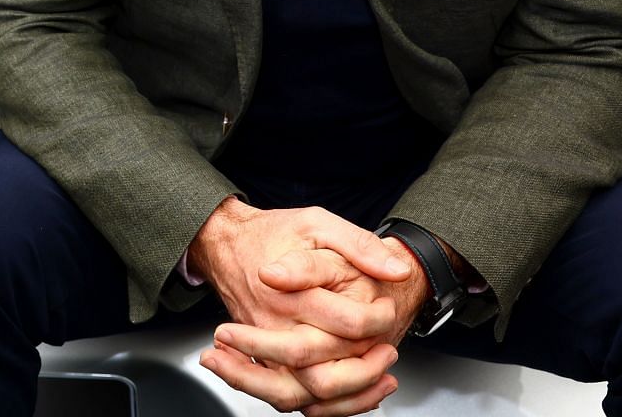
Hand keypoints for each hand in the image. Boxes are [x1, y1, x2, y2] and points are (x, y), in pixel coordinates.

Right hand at [188, 199, 415, 413]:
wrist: (226, 245)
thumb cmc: (271, 234)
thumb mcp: (317, 223)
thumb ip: (358, 244)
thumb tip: (395, 269)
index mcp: (289, 294)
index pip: (347, 323)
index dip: (379, 320)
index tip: (388, 307)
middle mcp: (273, 327)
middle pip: (324, 372)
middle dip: (368, 368)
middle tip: (387, 349)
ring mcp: (264, 349)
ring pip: (306, 394)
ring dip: (350, 395)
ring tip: (378, 376)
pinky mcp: (263, 360)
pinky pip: (291, 398)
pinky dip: (328, 405)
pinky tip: (355, 392)